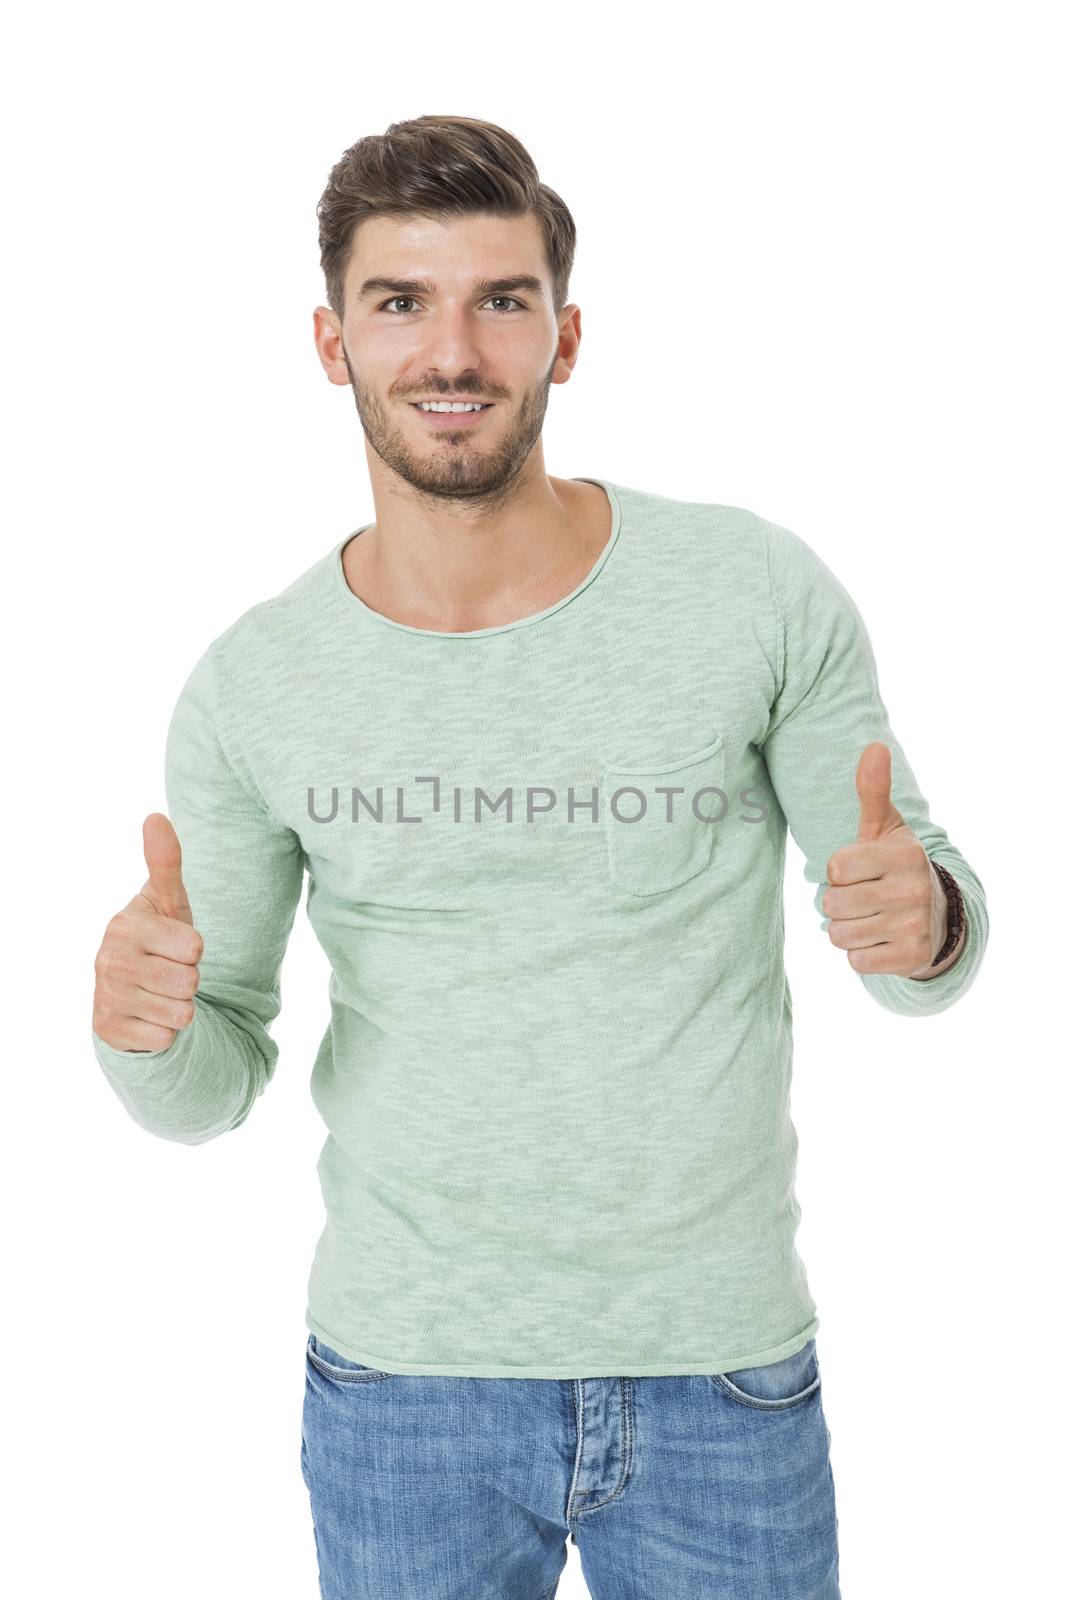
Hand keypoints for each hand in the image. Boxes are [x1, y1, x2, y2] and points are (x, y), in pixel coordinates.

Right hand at [92, 813, 203, 1051]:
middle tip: (168, 973)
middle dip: (189, 980)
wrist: (129, 994)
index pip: (195, 945)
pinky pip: (167, 1037)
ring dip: (180, 1007)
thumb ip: (165, 862)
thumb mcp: (166, 902)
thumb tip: (156, 816)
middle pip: (190, 980)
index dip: (194, 950)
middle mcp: (109, 960)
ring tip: (160, 994)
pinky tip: (148, 1016)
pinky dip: (165, 1031)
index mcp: (125, 925)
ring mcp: (107, 997)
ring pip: (182, 1012)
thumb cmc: (157, 941)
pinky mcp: (109, 1030)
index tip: (174, 947)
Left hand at [822, 743, 948, 979]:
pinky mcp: (911, 958)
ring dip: (847, 929)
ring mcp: (915, 926)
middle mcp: (913, 889)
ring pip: (839, 934)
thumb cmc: (895, 866)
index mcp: (903, 854)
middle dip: (839, 903)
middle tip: (864, 897)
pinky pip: (855, 961)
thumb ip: (872, 790)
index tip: (860, 871)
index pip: (835, 867)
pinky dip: (861, 954)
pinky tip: (881, 939)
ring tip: (871, 918)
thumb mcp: (884, 828)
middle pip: (832, 903)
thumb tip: (874, 746)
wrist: (937, 916)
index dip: (839, 872)